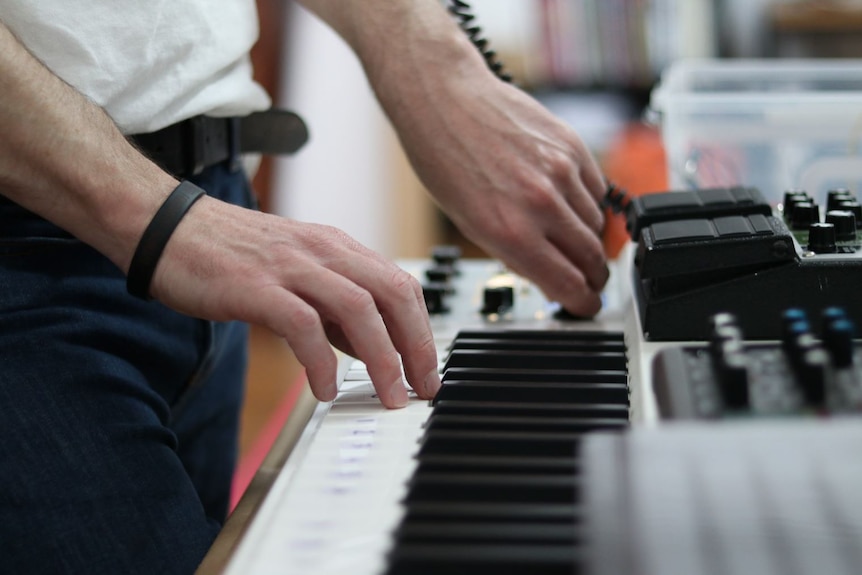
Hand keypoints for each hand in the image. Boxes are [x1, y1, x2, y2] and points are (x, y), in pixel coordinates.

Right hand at [149, 198, 440, 407]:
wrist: (166, 227)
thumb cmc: (230, 254)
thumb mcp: (297, 274)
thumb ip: (334, 308)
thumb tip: (371, 348)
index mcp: (336, 248)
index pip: (399, 284)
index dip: (422, 328)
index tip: (428, 369)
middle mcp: (321, 251)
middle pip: (391, 293)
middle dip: (417, 344)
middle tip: (422, 387)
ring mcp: (289, 266)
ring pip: (358, 307)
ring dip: (382, 357)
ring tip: (388, 395)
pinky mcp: (255, 286)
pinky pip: (303, 324)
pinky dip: (321, 360)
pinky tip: (324, 388)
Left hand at [392, 74, 608, 316]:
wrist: (446, 102)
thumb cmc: (445, 161)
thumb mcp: (471, 224)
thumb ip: (517, 253)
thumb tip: (551, 276)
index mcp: (510, 233)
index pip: (569, 285)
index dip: (583, 304)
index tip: (587, 307)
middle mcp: (540, 205)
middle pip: (592, 259)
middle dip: (593, 277)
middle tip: (590, 281)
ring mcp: (561, 173)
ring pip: (598, 224)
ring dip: (590, 239)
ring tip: (571, 238)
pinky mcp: (572, 146)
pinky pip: (598, 189)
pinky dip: (589, 203)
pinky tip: (570, 203)